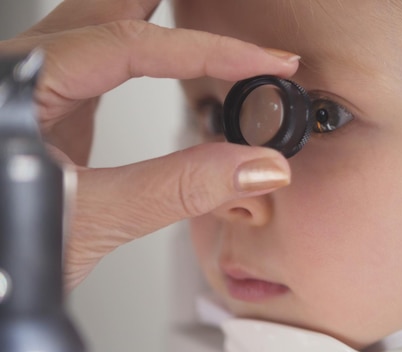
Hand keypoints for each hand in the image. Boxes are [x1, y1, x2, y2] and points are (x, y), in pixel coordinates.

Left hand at [0, 0, 297, 289]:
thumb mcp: (91, 221)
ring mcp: (35, 86)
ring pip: (100, 22)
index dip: (209, 51)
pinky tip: (163, 53)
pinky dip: (145, 48)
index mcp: (20, 85)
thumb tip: (255, 165)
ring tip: (200, 16)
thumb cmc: (4, 252)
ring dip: (157, 15)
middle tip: (226, 6)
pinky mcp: (49, 107)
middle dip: (171, 6)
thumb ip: (177, 189)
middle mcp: (22, 72)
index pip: (131, 44)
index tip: (263, 62)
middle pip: (107, 7)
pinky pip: (101, 56)